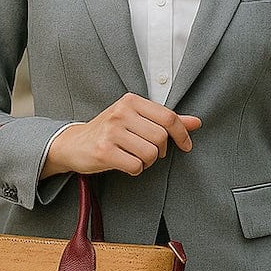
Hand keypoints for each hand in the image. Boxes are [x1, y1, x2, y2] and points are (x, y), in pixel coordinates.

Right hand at [41, 93, 201, 177]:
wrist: (73, 144)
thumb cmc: (109, 131)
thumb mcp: (136, 119)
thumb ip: (165, 121)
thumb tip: (197, 122)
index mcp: (131, 101)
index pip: (168, 117)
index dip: (182, 134)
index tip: (186, 145)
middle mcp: (121, 112)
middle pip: (161, 138)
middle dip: (159, 151)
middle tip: (147, 152)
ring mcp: (111, 131)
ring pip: (150, 154)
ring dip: (146, 162)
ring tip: (133, 157)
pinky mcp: (103, 151)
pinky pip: (136, 166)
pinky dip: (135, 170)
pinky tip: (124, 164)